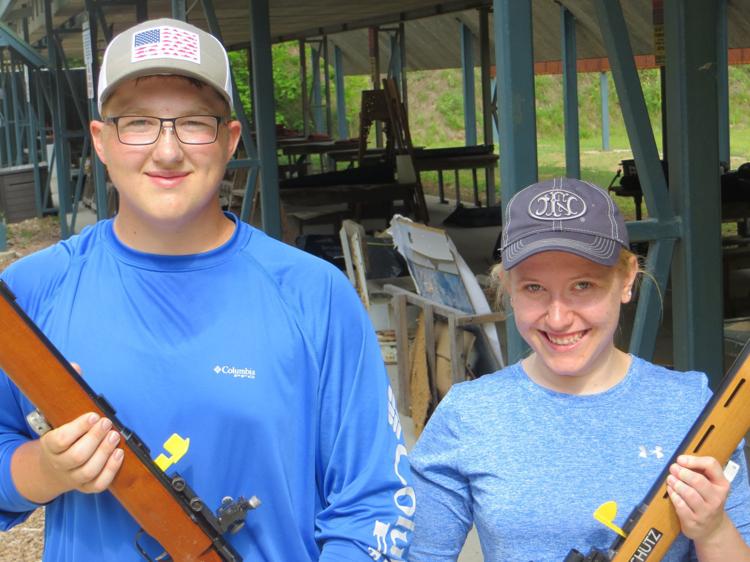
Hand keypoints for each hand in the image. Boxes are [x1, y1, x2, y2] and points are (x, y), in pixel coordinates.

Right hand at [34, 362, 123, 495]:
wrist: (52, 467)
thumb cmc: (61, 435)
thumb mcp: (57, 414)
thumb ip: (68, 390)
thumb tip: (76, 367)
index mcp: (49, 446)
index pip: (58, 441)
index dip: (77, 429)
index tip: (93, 415)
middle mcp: (59, 464)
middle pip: (76, 457)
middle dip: (94, 439)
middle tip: (106, 423)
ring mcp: (72, 478)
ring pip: (87, 471)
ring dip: (104, 454)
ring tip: (114, 436)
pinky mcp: (86, 487)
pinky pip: (98, 485)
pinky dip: (110, 471)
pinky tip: (119, 454)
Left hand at [666, 454, 730, 542]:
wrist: (712, 528)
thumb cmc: (707, 500)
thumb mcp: (711, 485)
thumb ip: (699, 471)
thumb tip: (680, 461)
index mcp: (722, 485)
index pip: (711, 466)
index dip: (694, 460)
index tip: (680, 459)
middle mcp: (717, 498)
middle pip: (698, 481)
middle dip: (682, 473)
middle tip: (673, 468)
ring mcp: (706, 512)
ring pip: (689, 494)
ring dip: (676, 484)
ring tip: (670, 479)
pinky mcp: (694, 521)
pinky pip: (681, 506)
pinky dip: (673, 495)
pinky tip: (670, 490)